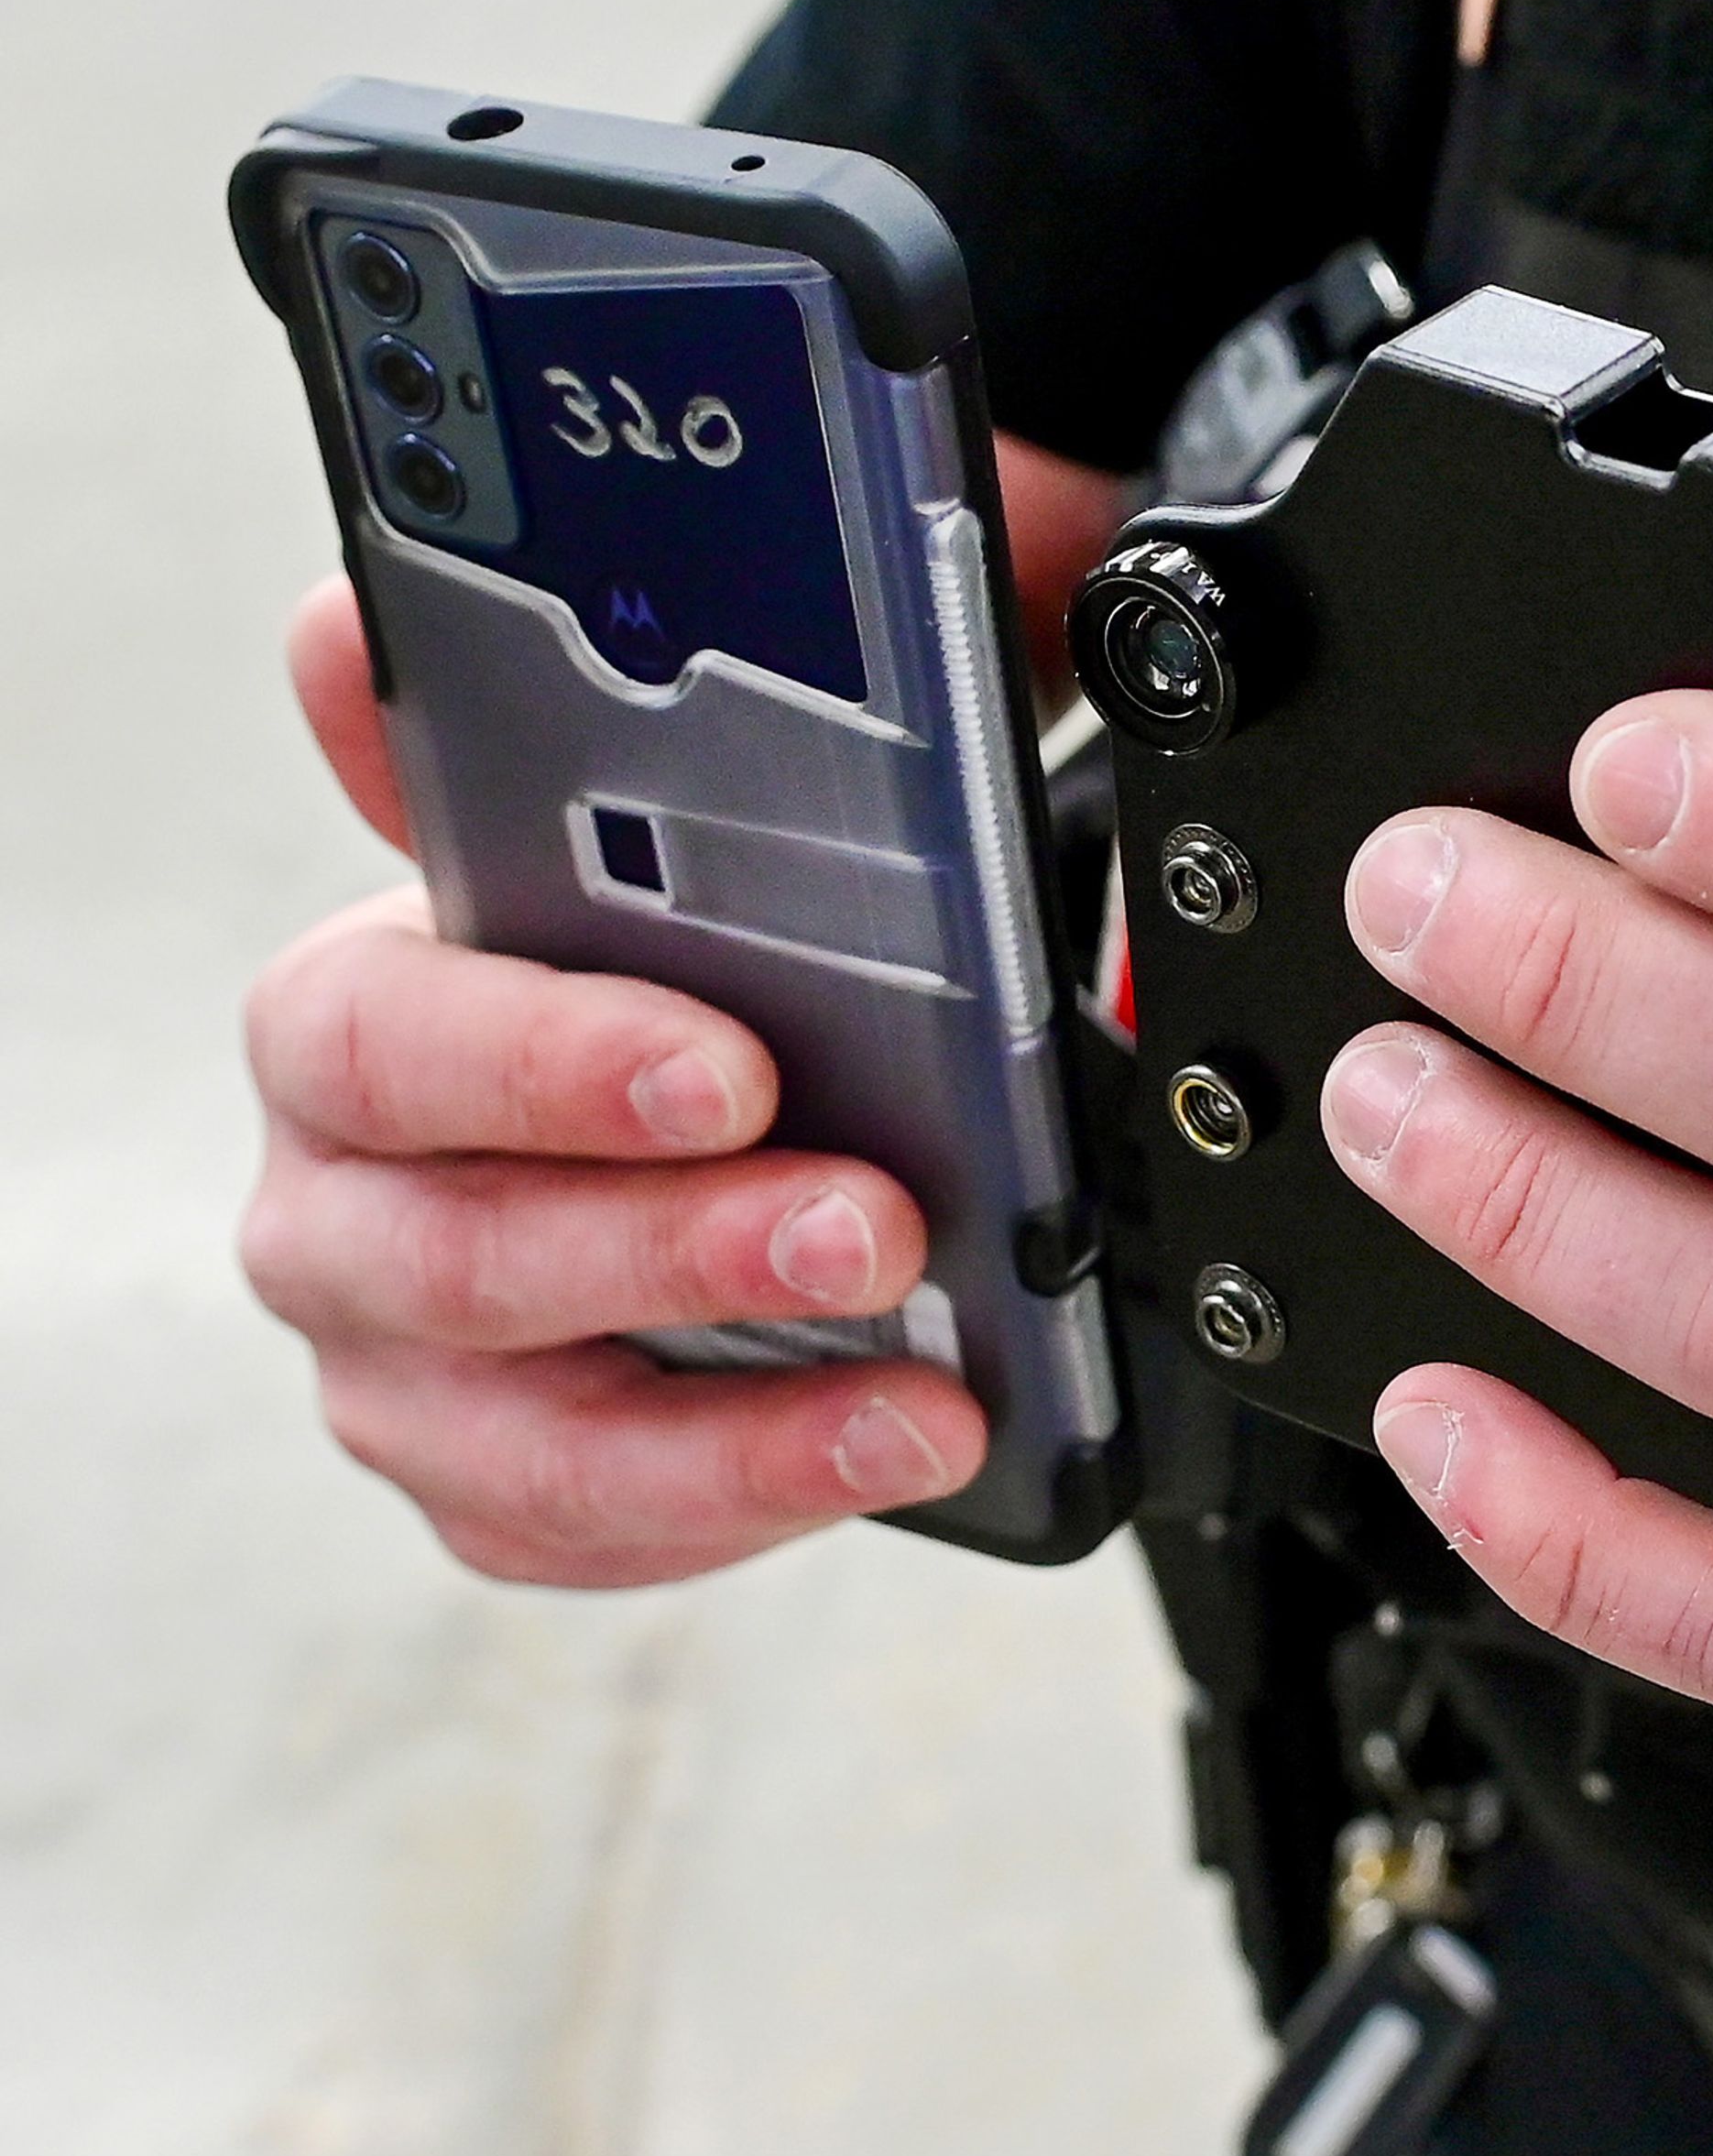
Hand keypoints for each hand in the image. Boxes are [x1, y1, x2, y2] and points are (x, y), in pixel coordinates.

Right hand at [238, 578, 982, 1585]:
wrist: (708, 1119)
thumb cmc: (665, 976)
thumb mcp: (659, 833)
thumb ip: (554, 727)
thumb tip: (352, 623)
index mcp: (356, 1026)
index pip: (378, 1040)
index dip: (546, 1060)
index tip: (733, 1068)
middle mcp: (347, 1209)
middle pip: (457, 1260)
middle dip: (684, 1249)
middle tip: (876, 1222)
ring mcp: (415, 1372)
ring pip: (528, 1436)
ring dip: (740, 1421)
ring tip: (921, 1389)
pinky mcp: (505, 1486)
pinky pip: (595, 1532)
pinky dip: (755, 1500)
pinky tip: (891, 1446)